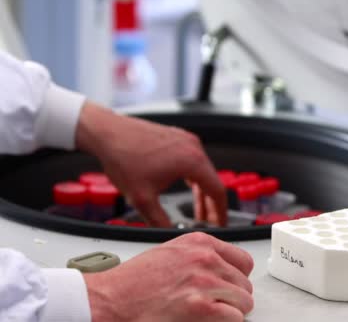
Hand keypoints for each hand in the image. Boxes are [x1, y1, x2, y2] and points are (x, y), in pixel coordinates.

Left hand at [75, 102, 226, 226]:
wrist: (106, 132)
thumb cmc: (122, 158)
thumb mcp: (142, 199)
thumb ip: (160, 221)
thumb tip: (169, 234)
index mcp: (192, 161)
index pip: (218, 191)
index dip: (220, 212)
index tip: (219, 224)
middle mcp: (193, 147)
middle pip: (212, 180)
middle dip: (210, 204)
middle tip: (207, 221)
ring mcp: (185, 140)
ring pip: (203, 170)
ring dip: (201, 190)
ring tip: (196, 209)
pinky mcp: (175, 137)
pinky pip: (193, 159)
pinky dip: (193, 176)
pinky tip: (186, 185)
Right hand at [83, 232, 254, 320]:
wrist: (109, 300)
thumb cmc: (133, 281)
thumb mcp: (171, 253)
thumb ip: (199, 256)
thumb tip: (221, 270)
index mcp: (200, 243)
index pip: (243, 261)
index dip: (236, 278)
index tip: (230, 286)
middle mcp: (205, 258)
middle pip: (244, 283)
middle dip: (233, 297)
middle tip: (217, 305)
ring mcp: (205, 282)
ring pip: (243, 301)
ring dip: (231, 311)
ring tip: (212, 314)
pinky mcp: (201, 307)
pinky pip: (235, 317)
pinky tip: (208, 321)